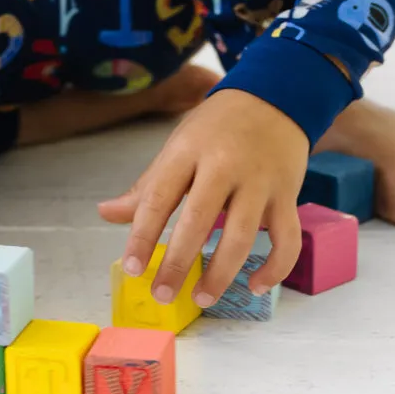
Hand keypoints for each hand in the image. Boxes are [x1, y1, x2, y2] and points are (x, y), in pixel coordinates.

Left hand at [96, 89, 309, 305]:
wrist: (275, 95)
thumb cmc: (218, 126)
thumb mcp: (178, 145)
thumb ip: (147, 186)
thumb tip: (106, 213)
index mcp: (188, 150)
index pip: (159, 197)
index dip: (143, 235)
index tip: (132, 268)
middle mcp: (224, 166)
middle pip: (198, 220)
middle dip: (178, 263)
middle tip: (161, 294)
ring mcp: (260, 182)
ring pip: (241, 236)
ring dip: (221, 274)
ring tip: (202, 298)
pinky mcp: (288, 195)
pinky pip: (286, 240)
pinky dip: (275, 268)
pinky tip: (256, 287)